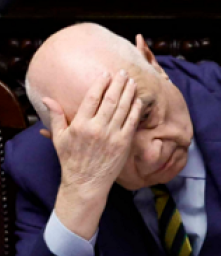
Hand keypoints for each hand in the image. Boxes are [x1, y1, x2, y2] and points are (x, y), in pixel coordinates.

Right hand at [43, 70, 141, 238]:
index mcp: (81, 124)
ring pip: (124, 109)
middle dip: (119, 84)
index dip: (101, 83)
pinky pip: (132, 122)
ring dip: (129, 93)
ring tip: (133, 82)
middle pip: (111, 99)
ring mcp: (113, 135)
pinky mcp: (124, 143)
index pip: (92, 98)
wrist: (86, 183)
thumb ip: (56, 116)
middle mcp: (98, 128)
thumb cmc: (71, 160)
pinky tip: (138, 100)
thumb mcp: (59, 138)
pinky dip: (136, 109)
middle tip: (124, 73)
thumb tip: (47, 98)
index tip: (106, 73)